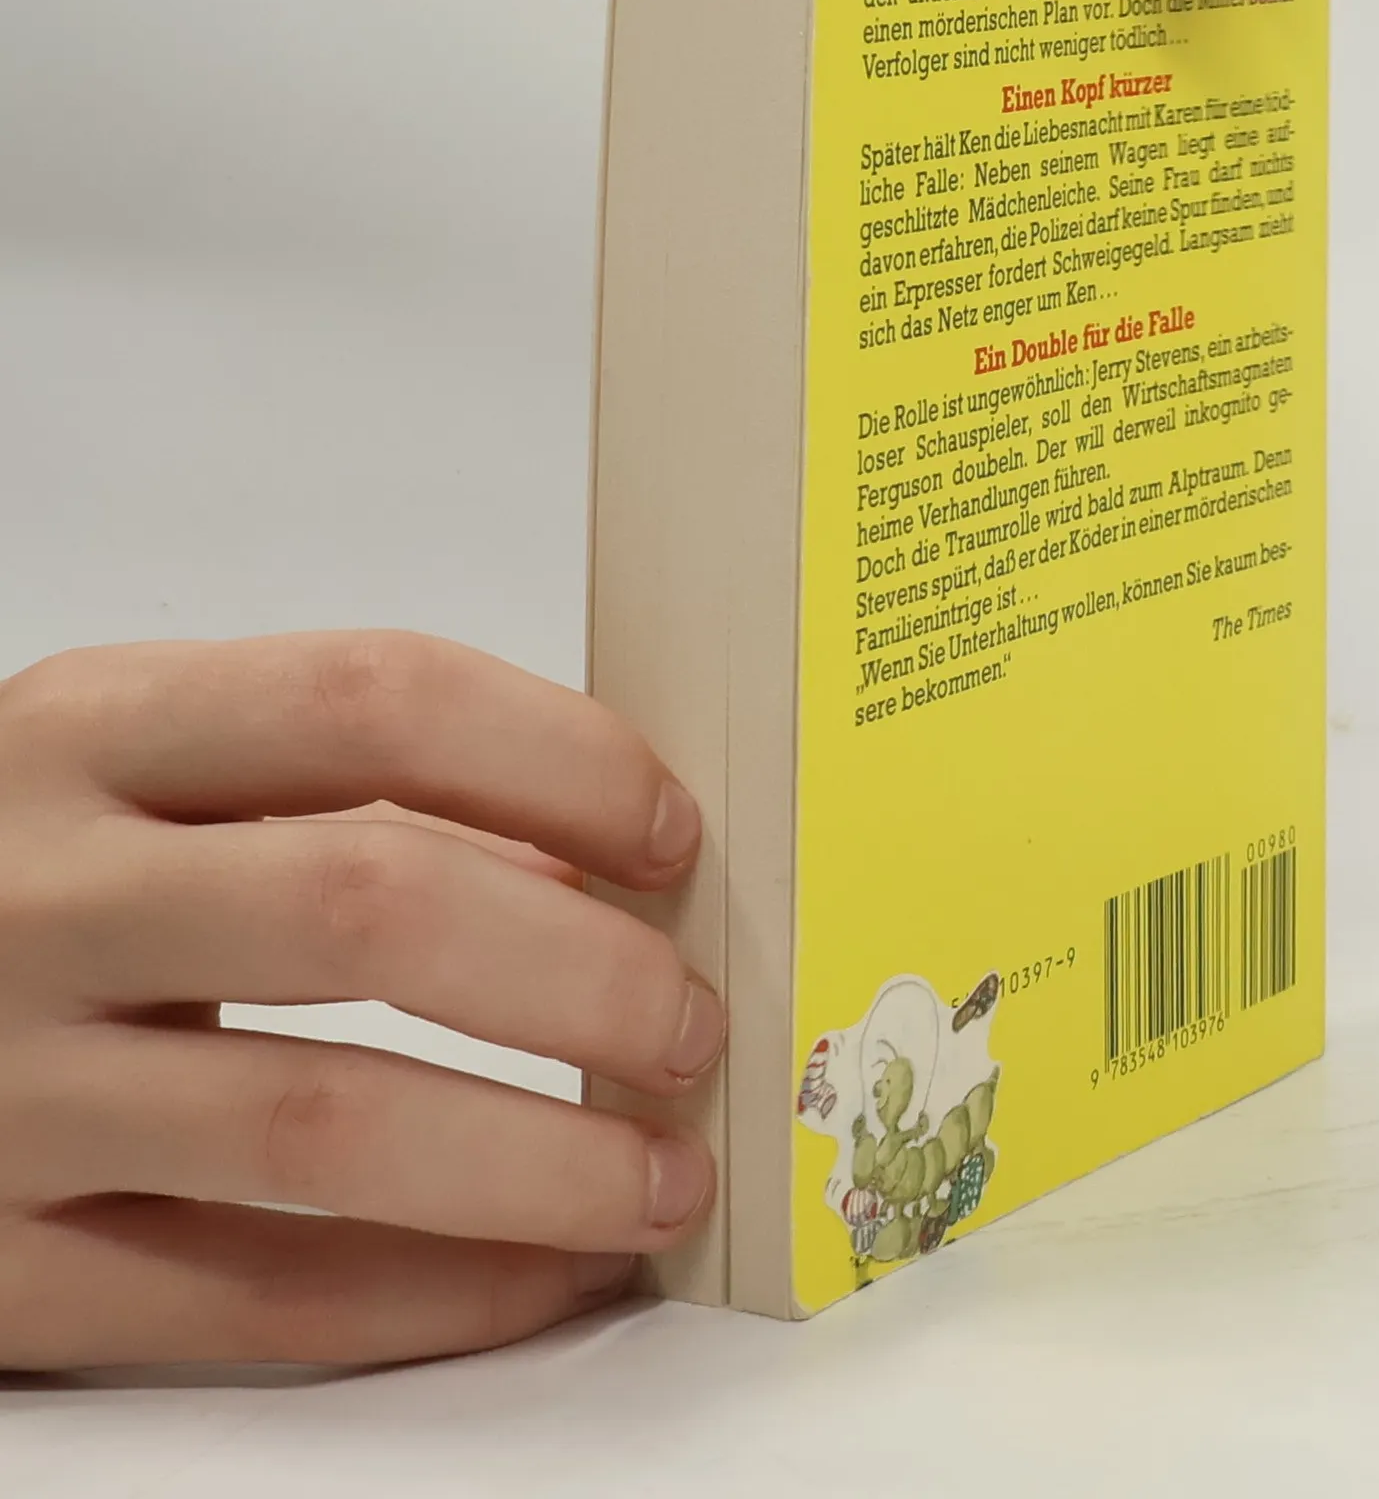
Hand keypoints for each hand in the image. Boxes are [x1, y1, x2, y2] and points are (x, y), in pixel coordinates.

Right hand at [0, 632, 722, 1370]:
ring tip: (660, 1173)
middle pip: (370, 909)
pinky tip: (541, 1276)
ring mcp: (2, 1087)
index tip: (669, 836)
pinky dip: (432, 1292)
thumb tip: (587, 875)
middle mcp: (40, 893)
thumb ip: (336, 791)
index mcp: (95, 730)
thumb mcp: (136, 772)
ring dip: (538, 1161)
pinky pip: (248, 1298)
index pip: (376, 700)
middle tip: (689, 1024)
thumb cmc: (25, 873)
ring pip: (322, 1126)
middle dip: (580, 976)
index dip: (560, 763)